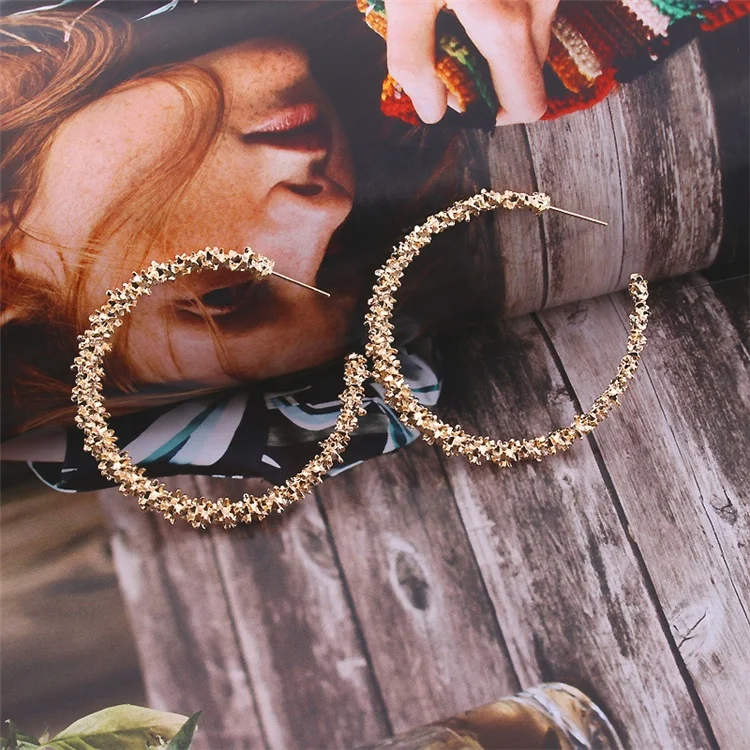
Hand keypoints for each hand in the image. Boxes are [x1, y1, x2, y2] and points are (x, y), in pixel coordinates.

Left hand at [384, 0, 558, 124]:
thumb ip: (415, 60)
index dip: (494, 112)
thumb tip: (432, 113)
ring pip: (532, 40)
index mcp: (507, 26)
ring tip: (456, 13)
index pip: (527, 105)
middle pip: (530, 75)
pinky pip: (532, 8)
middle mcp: (542, 3)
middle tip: (447, 48)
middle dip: (491, 77)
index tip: (460, 94)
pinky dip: (505, 13)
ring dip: (498, 43)